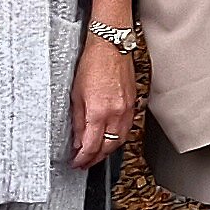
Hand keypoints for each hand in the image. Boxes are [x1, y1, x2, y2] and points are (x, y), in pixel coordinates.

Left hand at [69, 31, 139, 168]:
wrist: (111, 46)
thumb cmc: (93, 63)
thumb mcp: (76, 94)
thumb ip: (77, 120)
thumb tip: (77, 139)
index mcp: (99, 111)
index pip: (91, 145)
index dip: (83, 158)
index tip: (77, 163)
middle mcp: (116, 113)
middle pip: (108, 147)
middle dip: (95, 159)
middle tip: (84, 163)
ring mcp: (127, 109)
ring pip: (120, 140)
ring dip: (108, 151)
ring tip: (96, 154)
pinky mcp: (133, 104)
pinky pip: (127, 129)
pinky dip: (118, 138)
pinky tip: (110, 138)